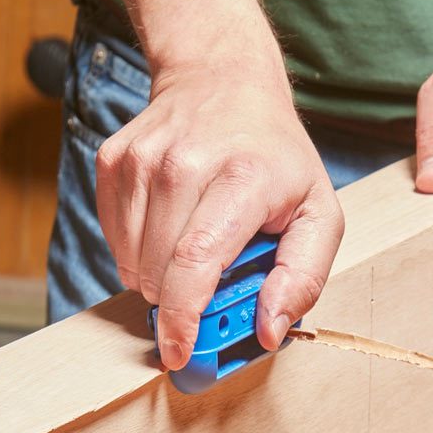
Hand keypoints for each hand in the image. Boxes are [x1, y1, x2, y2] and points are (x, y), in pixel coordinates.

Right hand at [95, 62, 342, 369]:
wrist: (222, 79)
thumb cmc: (274, 156)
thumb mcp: (318, 212)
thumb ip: (304, 276)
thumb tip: (269, 329)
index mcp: (241, 179)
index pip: (195, 263)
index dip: (182, 319)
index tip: (180, 353)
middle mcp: (184, 165)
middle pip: (159, 273)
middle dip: (179, 303)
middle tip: (205, 295)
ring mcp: (142, 160)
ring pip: (132, 262)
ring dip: (159, 279)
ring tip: (192, 252)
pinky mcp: (114, 162)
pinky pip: (115, 240)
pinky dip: (139, 252)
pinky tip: (167, 231)